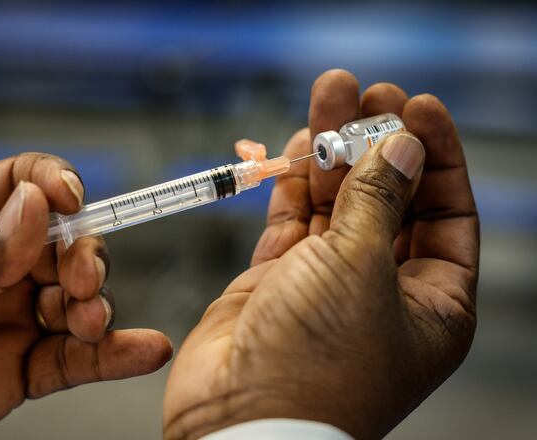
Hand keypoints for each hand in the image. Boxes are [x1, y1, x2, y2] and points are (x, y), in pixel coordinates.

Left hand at [0, 153, 171, 438]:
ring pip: (75, 301)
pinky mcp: (15, 369)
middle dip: (83, 254)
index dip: (54, 185)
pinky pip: (72, 359)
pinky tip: (141, 347)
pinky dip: (111, 355)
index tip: (70, 200)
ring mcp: (7, 317)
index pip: (22, 184)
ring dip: (97, 305)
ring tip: (89, 317)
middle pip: (64, 244)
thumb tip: (35, 209)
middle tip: (77, 275)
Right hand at [163, 70, 478, 438]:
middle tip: (365, 93)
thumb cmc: (316, 365)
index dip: (436, 155)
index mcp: (432, 301)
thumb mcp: (362, 267)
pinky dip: (292, 182)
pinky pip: (291, 220)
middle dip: (376, 143)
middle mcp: (381, 290)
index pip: (448, 213)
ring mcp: (325, 283)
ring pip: (335, 202)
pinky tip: (295, 146)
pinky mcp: (276, 280)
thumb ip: (377, 199)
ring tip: (326, 95)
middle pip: (388, 199)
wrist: (240, 420)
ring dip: (331, 151)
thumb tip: (402, 147)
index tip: (417, 104)